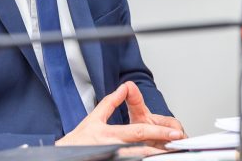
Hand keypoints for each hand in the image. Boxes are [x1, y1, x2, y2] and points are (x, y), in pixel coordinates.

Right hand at [56, 83, 183, 156]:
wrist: (65, 155)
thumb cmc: (78, 140)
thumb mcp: (93, 118)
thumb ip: (110, 103)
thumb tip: (123, 89)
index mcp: (110, 134)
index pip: (139, 131)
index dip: (158, 132)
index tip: (173, 133)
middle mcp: (113, 148)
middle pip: (144, 149)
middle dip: (162, 147)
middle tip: (176, 144)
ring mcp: (113, 157)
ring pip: (139, 158)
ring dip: (153, 155)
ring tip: (167, 153)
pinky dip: (141, 160)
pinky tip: (150, 158)